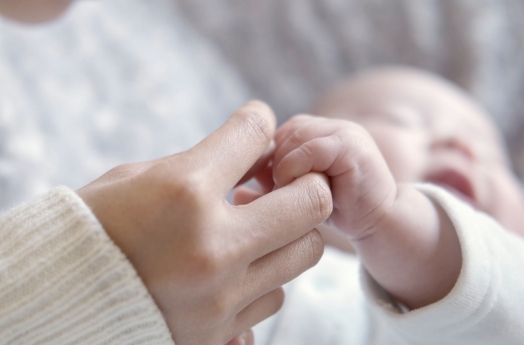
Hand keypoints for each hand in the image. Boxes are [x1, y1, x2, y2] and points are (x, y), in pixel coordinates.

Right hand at [77, 102, 331, 344]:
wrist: (59, 300)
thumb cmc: (93, 229)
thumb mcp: (138, 178)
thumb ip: (201, 165)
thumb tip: (253, 157)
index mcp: (183, 193)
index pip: (253, 136)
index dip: (259, 122)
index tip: (257, 127)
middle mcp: (212, 247)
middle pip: (312, 202)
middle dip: (306, 184)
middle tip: (285, 184)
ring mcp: (221, 297)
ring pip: (306, 253)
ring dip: (289, 234)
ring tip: (259, 230)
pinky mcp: (219, 333)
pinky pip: (275, 296)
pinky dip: (265, 277)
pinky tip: (237, 269)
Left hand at [273, 114, 460, 308]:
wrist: (376, 220)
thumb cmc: (333, 209)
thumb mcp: (292, 196)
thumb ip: (267, 189)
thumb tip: (236, 194)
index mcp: (309, 131)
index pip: (268, 133)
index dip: (262, 160)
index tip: (263, 186)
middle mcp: (325, 125)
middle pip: (278, 135)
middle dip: (273, 165)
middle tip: (281, 192)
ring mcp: (340, 131)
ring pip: (291, 140)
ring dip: (285, 170)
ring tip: (295, 193)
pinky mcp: (351, 145)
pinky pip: (311, 150)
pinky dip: (299, 171)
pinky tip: (308, 190)